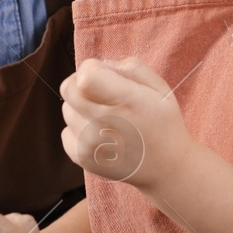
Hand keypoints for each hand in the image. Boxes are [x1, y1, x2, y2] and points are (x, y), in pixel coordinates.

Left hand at [60, 58, 188, 190]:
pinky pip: (66, 132)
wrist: (166, 168)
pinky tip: (101, 134)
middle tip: (102, 92)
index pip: (85, 77)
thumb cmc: (162, 122)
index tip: (105, 74)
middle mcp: (104, 124)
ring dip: (81, 108)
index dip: (91, 68)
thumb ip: (131, 67)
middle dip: (81, 83)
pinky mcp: (82, 158)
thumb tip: (102, 64)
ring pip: (67, 109)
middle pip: (68, 89)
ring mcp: (91, 144)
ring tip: (106, 116)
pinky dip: (79, 130)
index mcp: (126, 102)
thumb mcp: (159, 87)